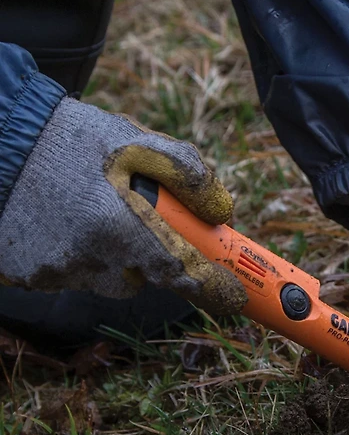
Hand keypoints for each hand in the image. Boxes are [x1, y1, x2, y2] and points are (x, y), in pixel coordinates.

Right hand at [0, 97, 246, 313]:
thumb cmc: (71, 138)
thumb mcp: (137, 141)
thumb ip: (188, 174)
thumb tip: (222, 213)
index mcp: (115, 226)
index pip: (177, 273)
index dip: (210, 288)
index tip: (232, 296)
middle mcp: (85, 258)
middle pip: (141, 280)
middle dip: (150, 259)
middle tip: (137, 221)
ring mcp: (53, 271)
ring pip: (107, 279)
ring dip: (114, 258)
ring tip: (93, 213)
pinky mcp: (29, 275)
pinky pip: (74, 276)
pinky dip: (80, 257)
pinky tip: (66, 222)